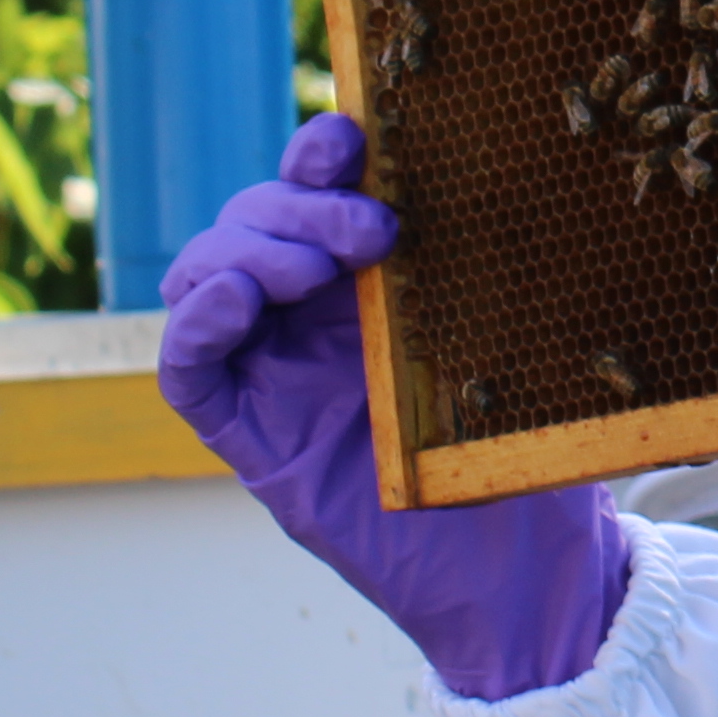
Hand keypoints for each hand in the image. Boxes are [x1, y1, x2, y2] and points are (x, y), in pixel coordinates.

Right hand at [159, 114, 631, 701]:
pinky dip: (196, 324)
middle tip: (373, 231)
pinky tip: (239, 302)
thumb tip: (505, 180)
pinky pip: (189, 371)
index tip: (353, 137)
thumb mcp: (513, 352)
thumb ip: (481, 277)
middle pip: (250, 225)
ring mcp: (275, 379)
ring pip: (206, 278)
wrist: (523, 579)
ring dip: (247, 250)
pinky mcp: (251, 441)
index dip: (314, 157)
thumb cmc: (528, 463)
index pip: (311, 197)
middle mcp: (311, 326)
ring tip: (313, 269)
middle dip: (295, 205)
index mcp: (370, 292)